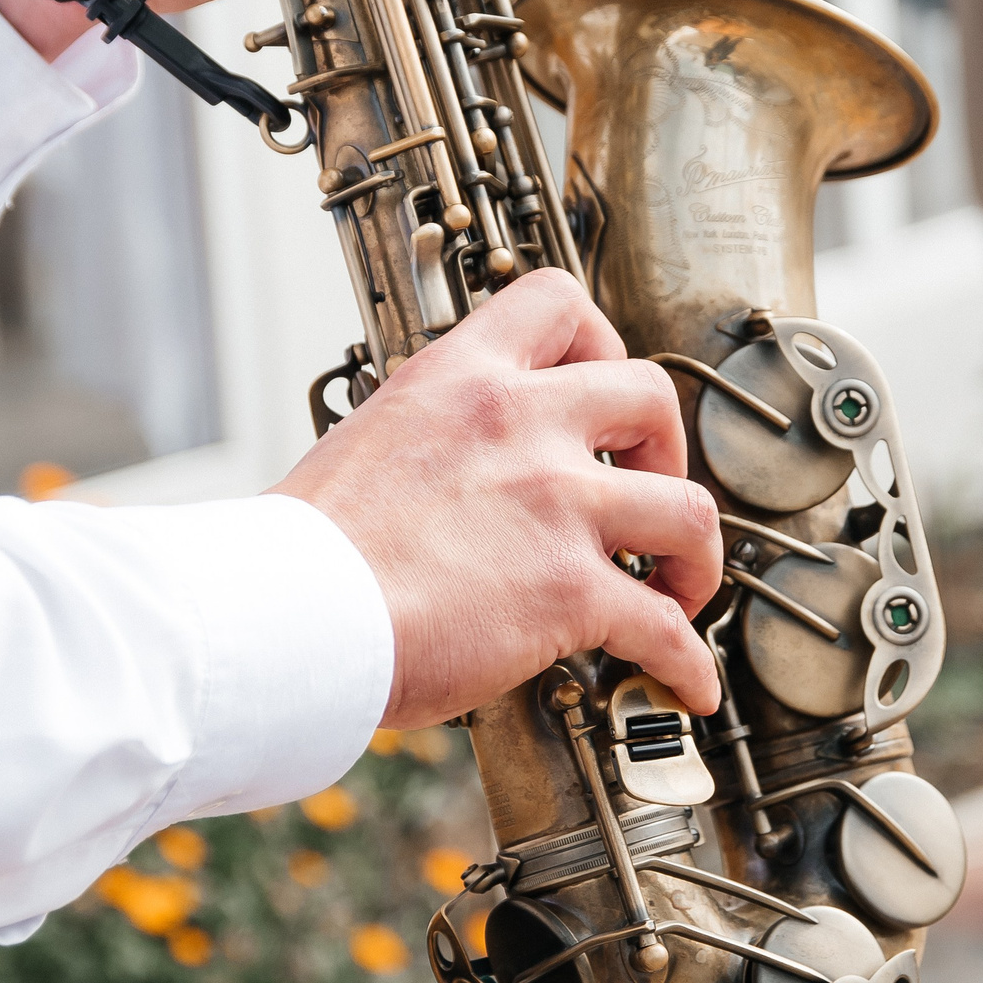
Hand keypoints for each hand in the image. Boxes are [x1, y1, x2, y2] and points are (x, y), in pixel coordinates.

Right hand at [273, 270, 725, 729]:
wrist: (285, 613)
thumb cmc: (301, 554)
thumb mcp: (366, 444)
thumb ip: (428, 445)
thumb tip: (445, 483)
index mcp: (460, 377)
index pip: (557, 303)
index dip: (600, 341)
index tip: (602, 386)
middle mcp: (520, 423)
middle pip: (650, 394)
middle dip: (667, 445)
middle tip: (649, 485)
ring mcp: (555, 503)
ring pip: (688, 509)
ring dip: (698, 555)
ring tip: (683, 587)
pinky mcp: (568, 590)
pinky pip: (664, 626)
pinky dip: (687, 660)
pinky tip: (687, 679)